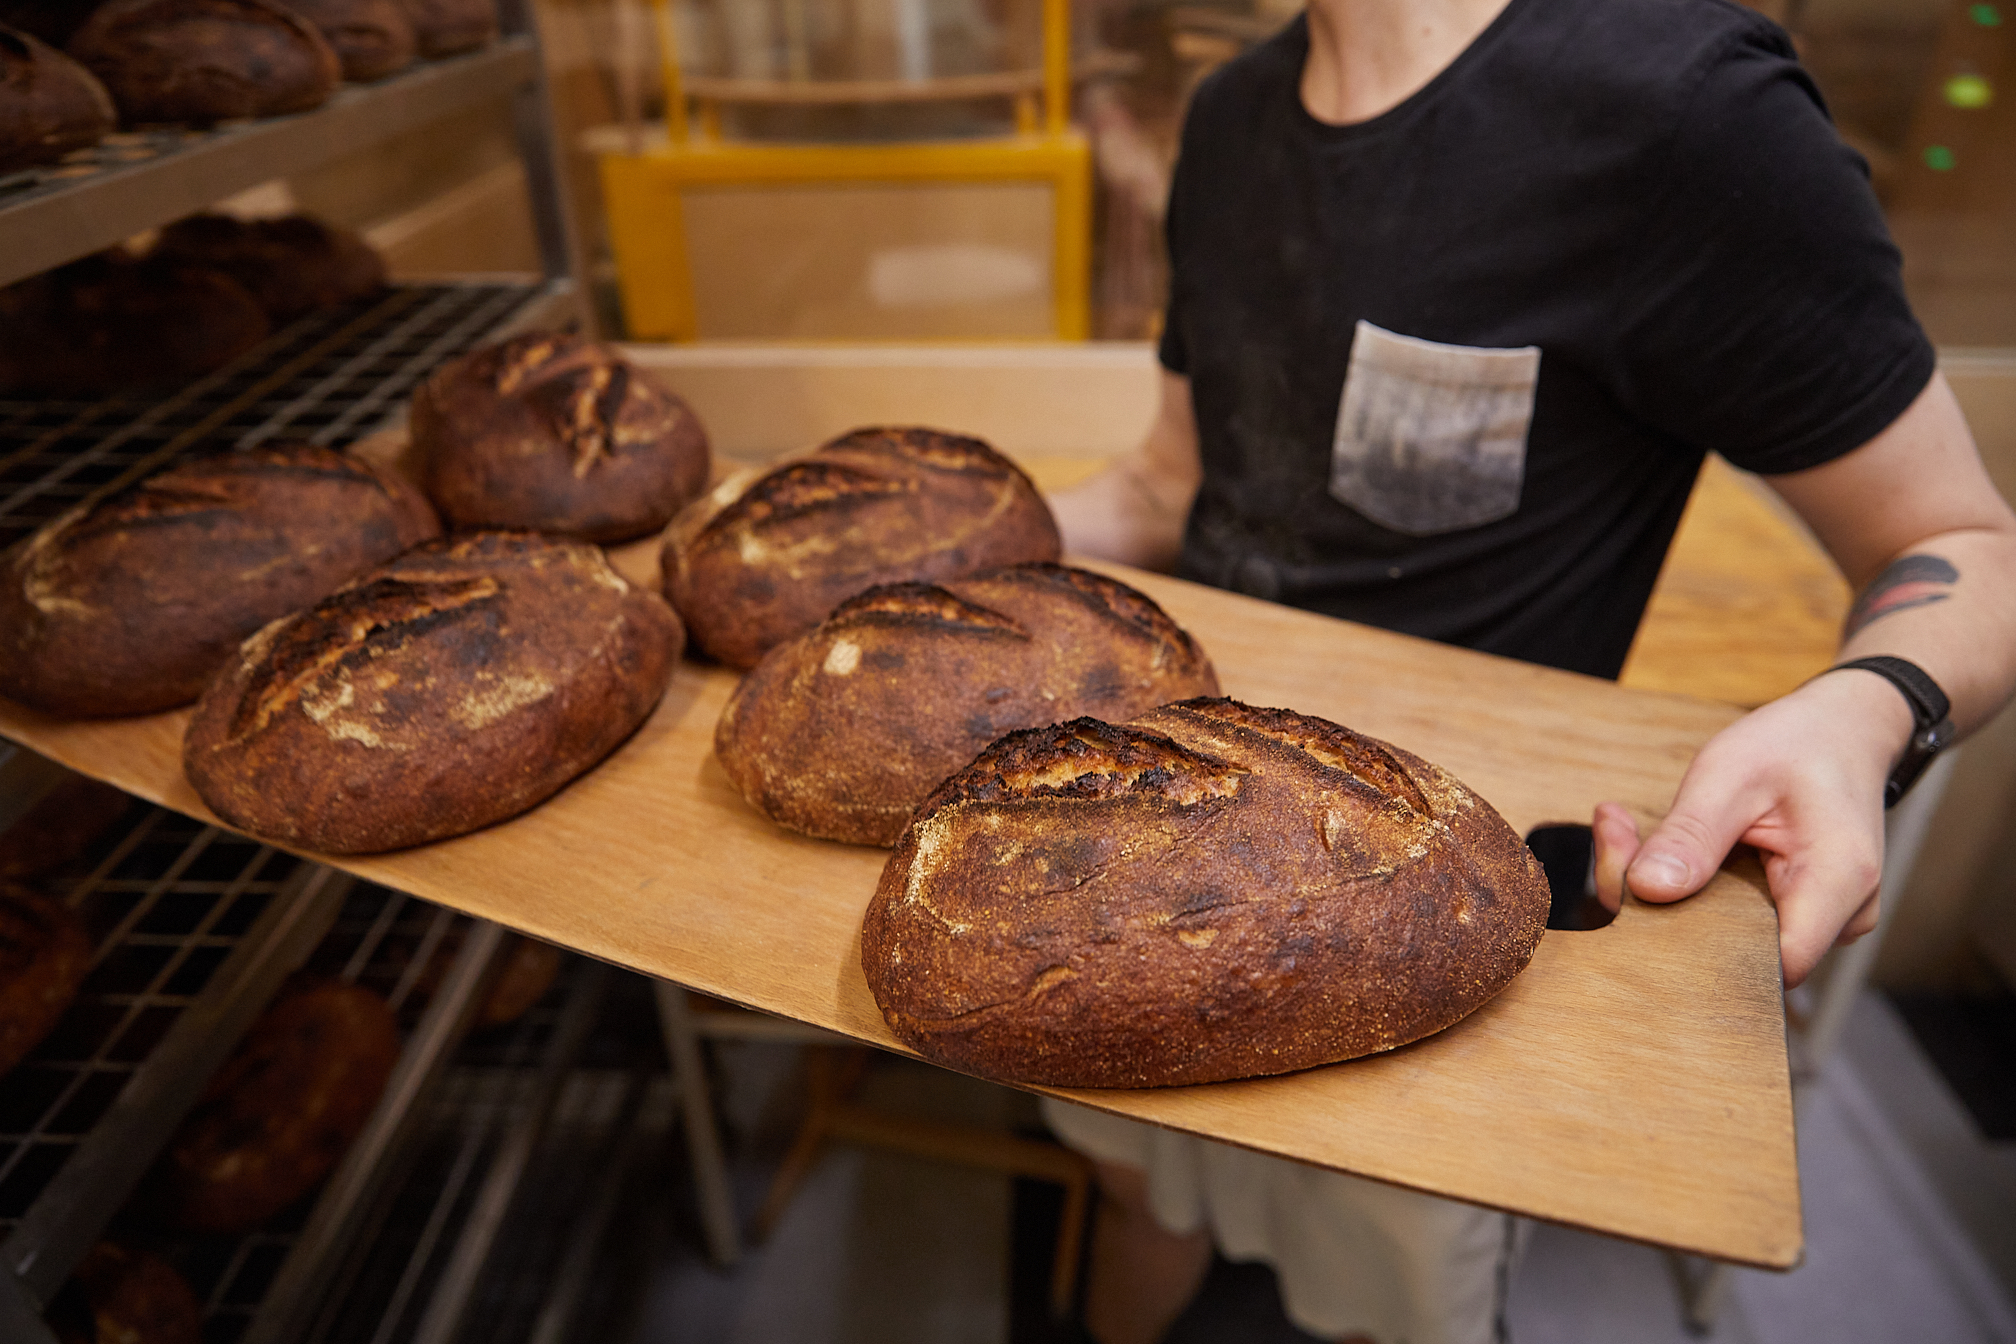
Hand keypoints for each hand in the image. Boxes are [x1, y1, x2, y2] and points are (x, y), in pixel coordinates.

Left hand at [1590, 669, 1913, 986]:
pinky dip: (1695, 888)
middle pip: (1741, 954)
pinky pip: (1740, 920)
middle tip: (1614, 838)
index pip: (1768, 966)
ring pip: (1733, 938)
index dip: (1696, 949)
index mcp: (1839, 882)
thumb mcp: (1730, 773)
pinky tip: (1660, 848)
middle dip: (1666, 910)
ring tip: (1626, 833)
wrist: (1844, 730)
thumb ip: (1691, 835)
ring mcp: (1826, 920)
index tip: (1633, 891)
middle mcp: (1843, 916)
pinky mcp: (1801, 913)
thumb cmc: (1796, 743)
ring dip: (1675, 895)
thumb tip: (1647, 889)